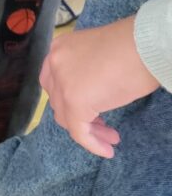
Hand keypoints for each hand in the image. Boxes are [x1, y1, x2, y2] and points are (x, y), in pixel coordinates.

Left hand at [40, 17, 159, 156]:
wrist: (141, 45)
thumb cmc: (130, 47)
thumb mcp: (97, 56)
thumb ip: (84, 70)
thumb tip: (91, 91)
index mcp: (60, 48)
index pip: (54, 80)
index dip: (69, 98)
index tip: (91, 108)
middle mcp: (54, 62)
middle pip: (58, 99)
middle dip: (78, 116)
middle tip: (103, 125)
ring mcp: (62, 82)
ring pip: (66, 117)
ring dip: (88, 130)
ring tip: (110, 137)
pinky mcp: (74, 102)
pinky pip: (78, 131)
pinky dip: (91, 143)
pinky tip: (106, 149)